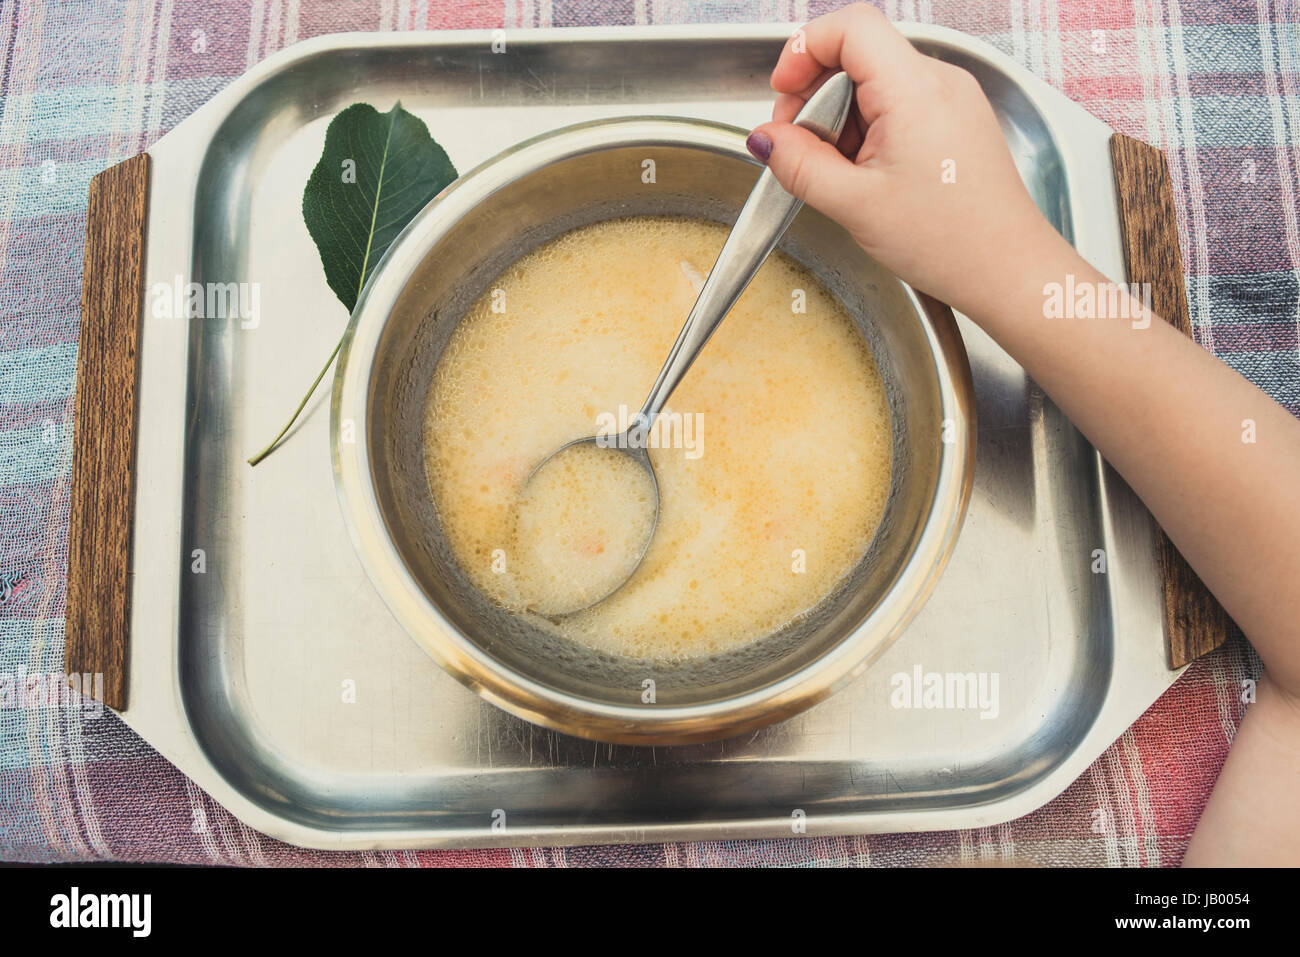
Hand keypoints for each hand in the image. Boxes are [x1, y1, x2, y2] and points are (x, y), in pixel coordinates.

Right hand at [747, 4, 1064, 313]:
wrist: (1006, 270)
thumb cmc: (951, 241)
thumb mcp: (854, 205)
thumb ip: (799, 165)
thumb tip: (766, 140)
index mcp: (916, 90)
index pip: (850, 26)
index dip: (805, 50)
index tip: (783, 91)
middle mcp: (940, 82)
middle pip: (858, 55)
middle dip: (816, 96)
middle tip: (800, 146)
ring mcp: (952, 99)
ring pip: (875, 83)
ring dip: (842, 120)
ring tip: (841, 174)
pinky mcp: (955, 120)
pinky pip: (898, 105)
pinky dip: (869, 132)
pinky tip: (867, 176)